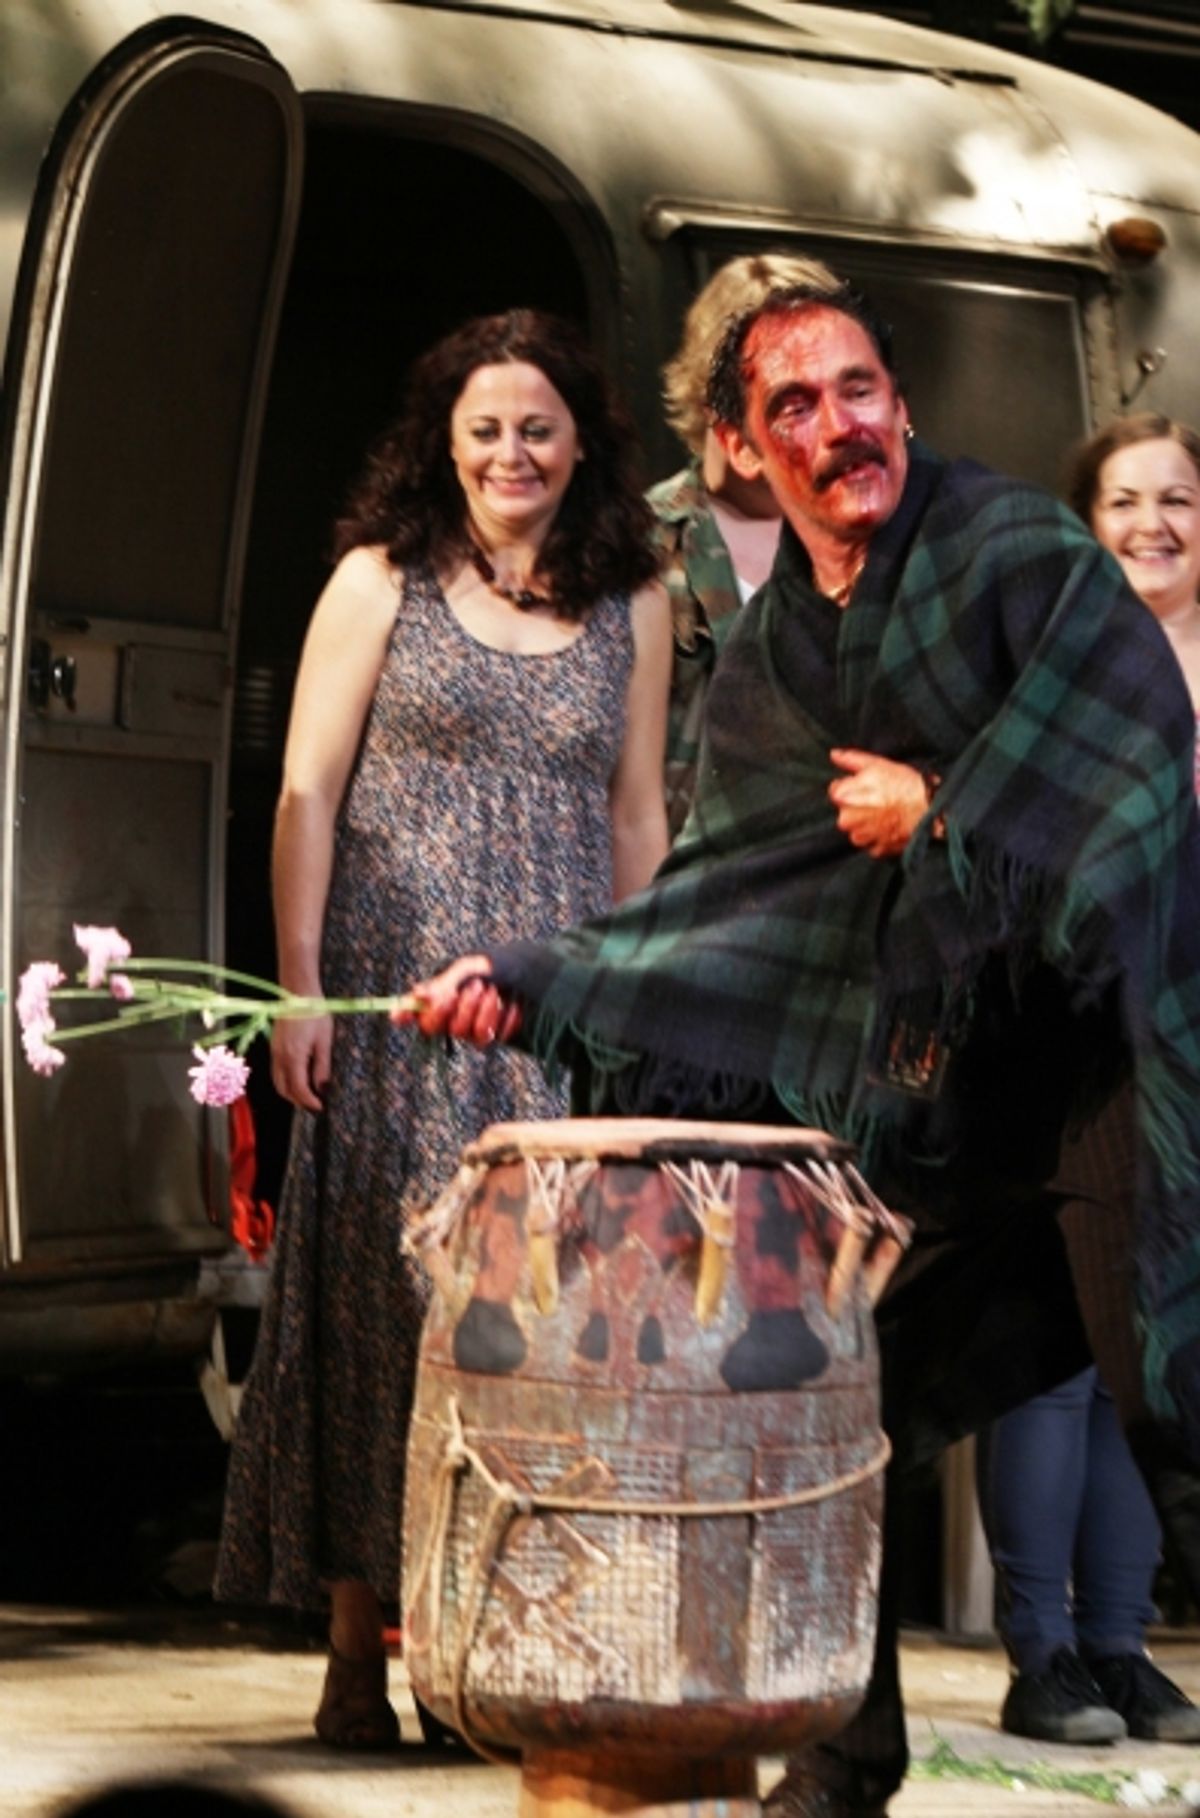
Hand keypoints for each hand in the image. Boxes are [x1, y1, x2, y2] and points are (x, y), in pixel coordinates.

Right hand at [271, 1012, 332, 1110]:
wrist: (298, 994)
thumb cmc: (314, 1013)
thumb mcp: (324, 1041)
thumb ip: (322, 1066)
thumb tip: (322, 1087)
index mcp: (294, 1056)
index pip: (298, 1089)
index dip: (309, 1102)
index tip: (320, 1107)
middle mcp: (280, 1057)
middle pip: (284, 1090)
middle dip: (298, 1102)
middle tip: (315, 1105)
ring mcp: (274, 1052)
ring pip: (277, 1082)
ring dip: (290, 1093)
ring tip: (307, 1096)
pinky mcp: (274, 1047)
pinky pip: (276, 1072)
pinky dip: (285, 1082)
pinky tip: (298, 1080)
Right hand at [392, 953, 521, 1046]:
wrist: (537, 975)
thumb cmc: (498, 966)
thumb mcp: (470, 967)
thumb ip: (444, 983)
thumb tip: (417, 996)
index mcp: (439, 994)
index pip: (411, 1010)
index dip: (403, 1013)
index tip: (401, 1013)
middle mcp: (449, 1015)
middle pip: (433, 1027)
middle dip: (454, 1007)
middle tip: (475, 986)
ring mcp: (470, 1030)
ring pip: (464, 1034)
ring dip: (481, 1010)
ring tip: (495, 990)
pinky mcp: (492, 1039)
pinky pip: (491, 1038)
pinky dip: (503, 1018)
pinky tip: (512, 1004)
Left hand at [828, 748, 928, 858]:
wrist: (928, 807)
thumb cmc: (902, 784)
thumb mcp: (876, 764)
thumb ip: (850, 760)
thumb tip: (833, 755)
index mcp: (842, 797)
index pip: (836, 791)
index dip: (852, 787)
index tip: (868, 787)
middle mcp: (846, 820)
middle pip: (846, 812)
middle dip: (858, 807)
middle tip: (880, 800)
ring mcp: (861, 837)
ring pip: (858, 830)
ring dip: (868, 824)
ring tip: (887, 814)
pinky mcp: (876, 849)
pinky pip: (873, 844)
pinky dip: (880, 837)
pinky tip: (891, 826)